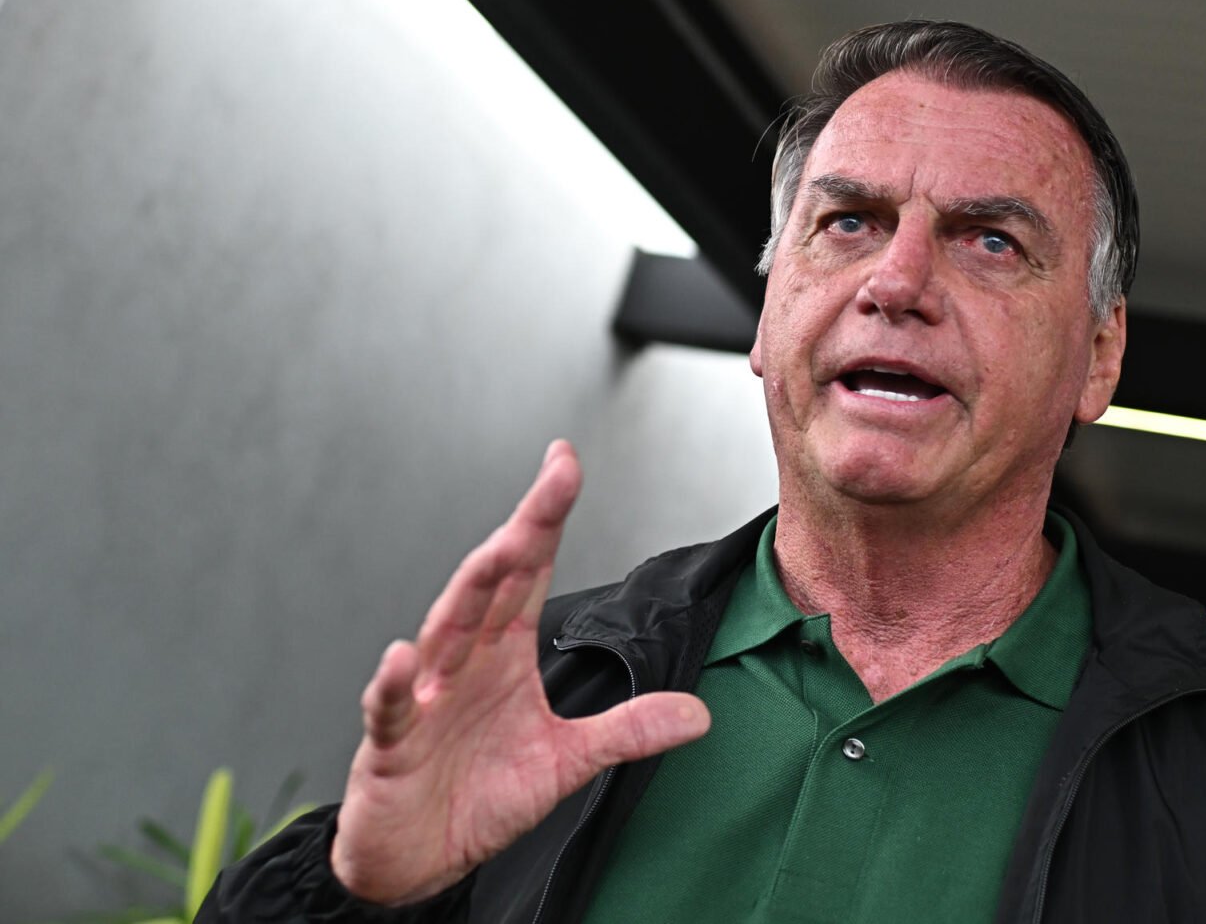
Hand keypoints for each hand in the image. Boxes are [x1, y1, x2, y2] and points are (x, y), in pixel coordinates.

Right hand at [331, 440, 710, 904]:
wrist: (417, 858)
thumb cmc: (479, 795)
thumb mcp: (568, 762)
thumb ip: (627, 731)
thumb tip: (699, 713)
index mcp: (501, 652)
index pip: (528, 571)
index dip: (546, 517)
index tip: (565, 464)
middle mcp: (461, 661)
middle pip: (491, 585)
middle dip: (522, 533)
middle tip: (554, 485)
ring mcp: (422, 697)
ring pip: (443, 634)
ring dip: (469, 593)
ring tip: (500, 551)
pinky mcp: (390, 744)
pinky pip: (389, 708)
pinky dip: (394, 685)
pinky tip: (402, 660)